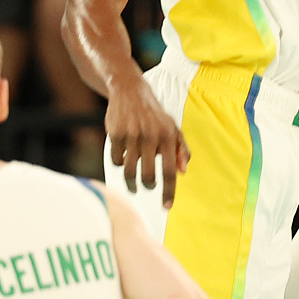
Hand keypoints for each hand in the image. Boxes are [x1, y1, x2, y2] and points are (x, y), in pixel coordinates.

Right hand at [104, 77, 189, 206]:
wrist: (130, 90)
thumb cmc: (154, 114)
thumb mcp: (172, 127)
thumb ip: (181, 149)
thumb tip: (183, 172)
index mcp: (168, 136)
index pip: (170, 171)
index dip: (169, 192)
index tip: (166, 207)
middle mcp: (150, 136)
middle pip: (147, 176)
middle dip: (147, 187)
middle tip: (147, 187)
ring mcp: (132, 135)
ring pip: (129, 172)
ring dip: (131, 183)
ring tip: (133, 184)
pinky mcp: (115, 134)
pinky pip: (116, 160)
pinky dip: (119, 163)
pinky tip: (122, 158)